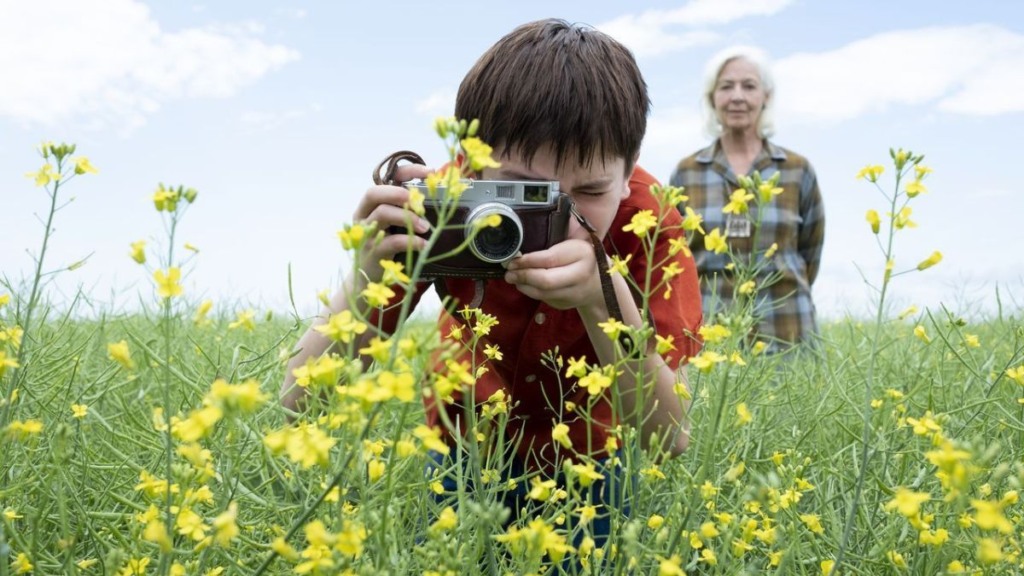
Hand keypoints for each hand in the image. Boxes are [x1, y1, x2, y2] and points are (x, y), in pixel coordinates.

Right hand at [352, 163, 432, 280]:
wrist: (368, 277)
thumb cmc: (386, 245)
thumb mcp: (394, 224)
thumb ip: (406, 210)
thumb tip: (435, 198)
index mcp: (371, 204)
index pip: (385, 178)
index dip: (408, 172)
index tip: (431, 172)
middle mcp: (364, 214)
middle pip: (375, 193)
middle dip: (399, 193)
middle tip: (419, 202)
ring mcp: (366, 233)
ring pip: (382, 214)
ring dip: (408, 217)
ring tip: (426, 227)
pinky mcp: (372, 251)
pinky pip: (391, 241)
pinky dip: (411, 241)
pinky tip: (423, 244)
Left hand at [503, 223, 604, 310]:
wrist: (600, 282)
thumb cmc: (582, 255)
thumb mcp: (576, 239)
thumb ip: (561, 228)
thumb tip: (536, 216)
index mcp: (582, 253)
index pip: (550, 258)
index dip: (528, 260)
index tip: (514, 259)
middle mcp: (581, 274)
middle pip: (546, 280)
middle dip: (523, 276)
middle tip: (509, 272)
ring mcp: (575, 292)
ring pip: (542, 293)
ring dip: (523, 285)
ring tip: (512, 277)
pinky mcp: (567, 304)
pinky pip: (544, 299)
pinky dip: (530, 291)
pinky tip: (523, 283)